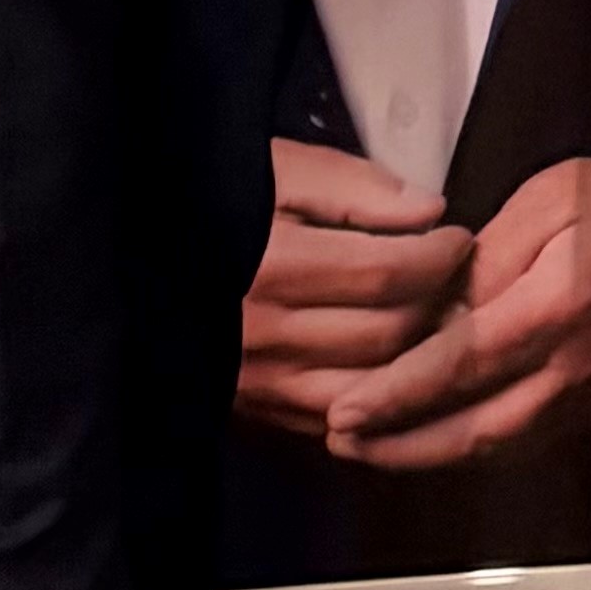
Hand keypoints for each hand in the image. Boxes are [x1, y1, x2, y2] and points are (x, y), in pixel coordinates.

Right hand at [238, 141, 473, 435]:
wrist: (131, 262)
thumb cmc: (215, 201)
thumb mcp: (282, 170)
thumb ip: (358, 188)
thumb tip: (430, 212)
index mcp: (274, 268)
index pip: (389, 274)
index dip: (441, 256)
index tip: (459, 238)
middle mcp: (266, 335)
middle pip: (389, 333)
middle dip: (440, 303)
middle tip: (459, 278)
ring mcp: (259, 383)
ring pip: (371, 386)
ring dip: (419, 356)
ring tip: (439, 318)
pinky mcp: (255, 410)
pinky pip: (337, 418)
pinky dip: (378, 397)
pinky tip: (399, 365)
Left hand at [323, 158, 590, 467]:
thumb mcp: (554, 197)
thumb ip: (490, 253)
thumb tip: (440, 310)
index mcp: (562, 303)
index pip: (465, 360)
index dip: (399, 392)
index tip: (345, 410)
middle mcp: (574, 364)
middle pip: (475, 424)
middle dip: (398, 440)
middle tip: (339, 439)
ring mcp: (586, 396)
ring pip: (496, 445)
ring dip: (425, 456)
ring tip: (368, 451)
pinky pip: (521, 444)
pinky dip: (466, 453)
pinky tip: (428, 445)